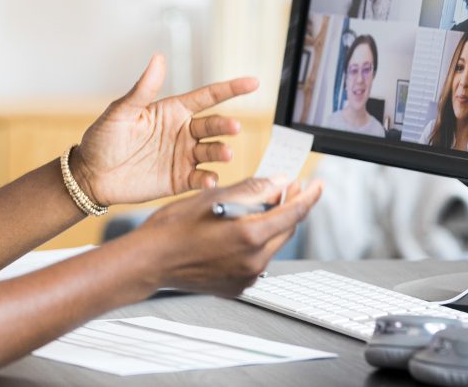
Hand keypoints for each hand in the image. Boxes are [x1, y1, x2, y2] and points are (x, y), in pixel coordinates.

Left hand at [74, 54, 257, 205]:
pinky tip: (211, 180)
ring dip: (221, 152)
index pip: (208, 97)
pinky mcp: (180, 180)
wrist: (91, 175)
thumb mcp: (121, 111)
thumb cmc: (103, 138)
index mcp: (173, 111)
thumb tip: (158, 57)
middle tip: (233, 128)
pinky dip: (209, 179)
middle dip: (226, 126)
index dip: (231, 89)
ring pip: (211, 152)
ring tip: (224, 154)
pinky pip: (200, 178)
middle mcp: (183, 132)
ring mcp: (183, 156)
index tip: (253, 82)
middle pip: (213, 125)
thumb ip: (143, 89)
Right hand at [133, 177, 323, 296]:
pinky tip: (240, 228)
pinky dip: (256, 241)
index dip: (309, 195)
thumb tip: (279, 182)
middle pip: (286, 228)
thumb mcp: (214, 196)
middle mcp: (253, 260)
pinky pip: (257, 259)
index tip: (317, 184)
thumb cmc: (174, 228)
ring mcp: (246, 277)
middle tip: (289, 187)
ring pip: (271, 244)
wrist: (150, 261)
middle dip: (290, 206)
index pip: (293, 212)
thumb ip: (252, 189)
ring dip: (271, 223)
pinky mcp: (237, 286)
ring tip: (260, 204)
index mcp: (249, 235)